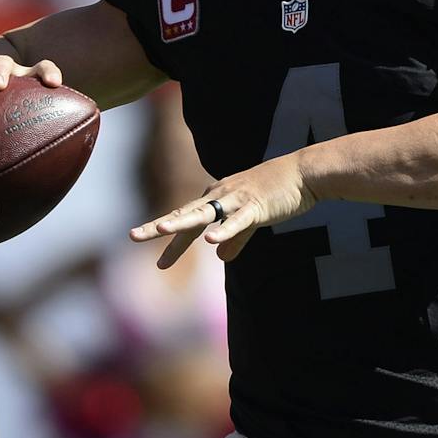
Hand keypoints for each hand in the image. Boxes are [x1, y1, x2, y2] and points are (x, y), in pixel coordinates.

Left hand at [130, 154, 319, 268]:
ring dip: (182, 222)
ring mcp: (236, 200)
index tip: (159, 263)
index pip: (187, 222)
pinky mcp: (255, 206)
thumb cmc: (277, 193)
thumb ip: (235, 239)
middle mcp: (220, 196)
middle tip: (132, 236)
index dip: (172, 242)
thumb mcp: (251, 219)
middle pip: (184, 214)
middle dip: (157, 227)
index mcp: (216, 199)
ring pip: (204, 213)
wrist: (305, 174)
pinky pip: (237, 221)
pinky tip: (210, 240)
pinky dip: (224, 230)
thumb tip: (221, 258)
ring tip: (160, 230)